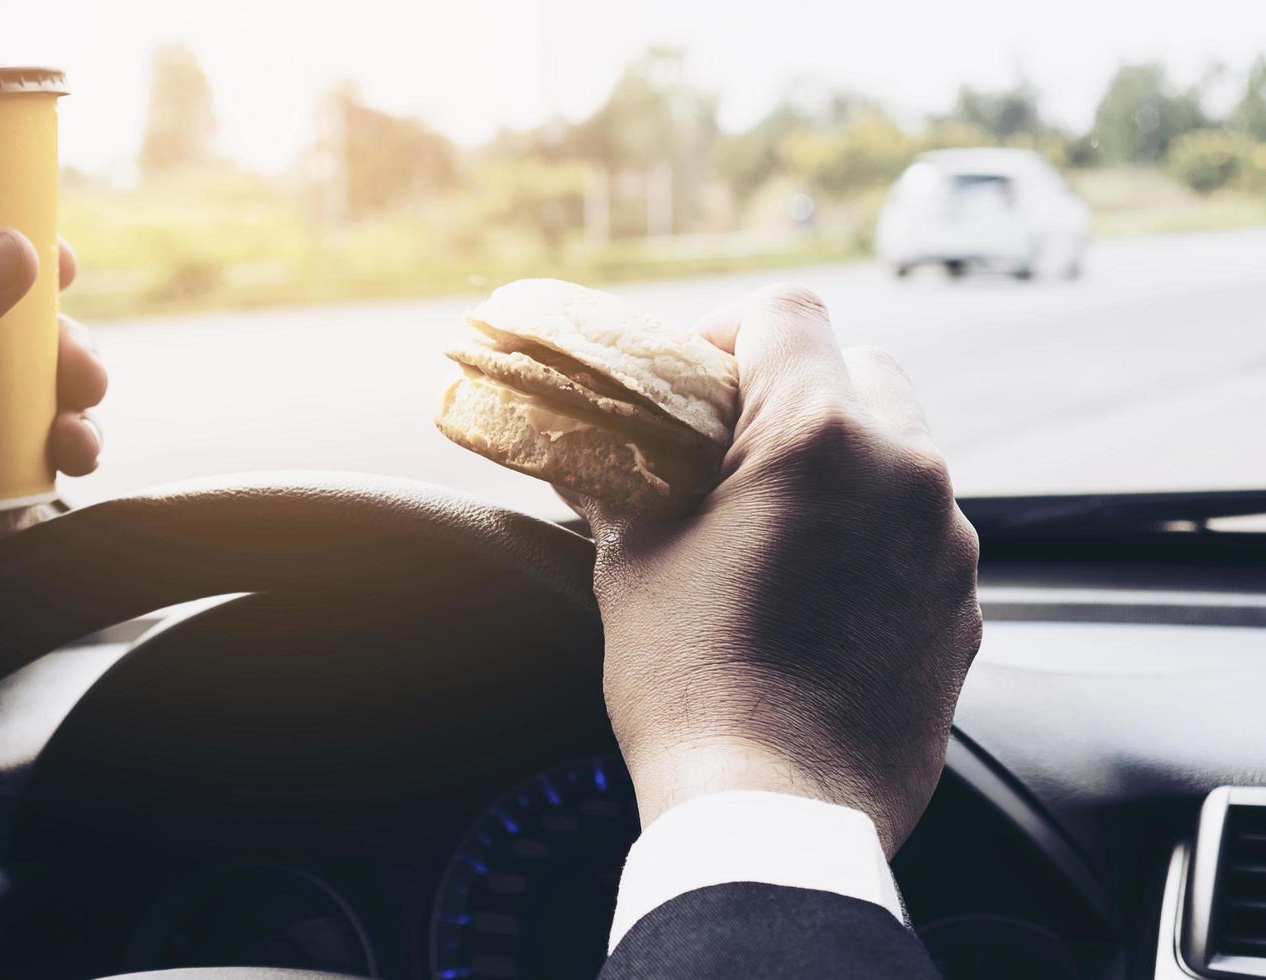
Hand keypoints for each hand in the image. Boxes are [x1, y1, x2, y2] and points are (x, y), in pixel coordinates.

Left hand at [0, 229, 106, 694]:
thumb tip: (14, 249)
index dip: (1, 255)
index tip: (62, 262)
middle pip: (1, 339)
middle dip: (62, 349)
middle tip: (85, 372)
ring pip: (24, 405)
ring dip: (73, 411)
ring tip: (81, 438)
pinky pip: (26, 473)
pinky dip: (61, 465)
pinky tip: (69, 468)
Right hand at [574, 285, 981, 855]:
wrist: (771, 809)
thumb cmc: (689, 679)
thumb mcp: (635, 558)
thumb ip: (626, 478)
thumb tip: (588, 444)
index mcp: (817, 436)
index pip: (787, 314)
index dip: (731, 330)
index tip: (700, 376)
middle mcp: (904, 469)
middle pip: (861, 366)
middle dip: (800, 387)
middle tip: (739, 444)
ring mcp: (947, 539)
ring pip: (902, 449)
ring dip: (845, 460)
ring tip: (781, 525)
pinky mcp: (967, 604)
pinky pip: (923, 530)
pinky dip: (877, 532)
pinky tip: (823, 589)